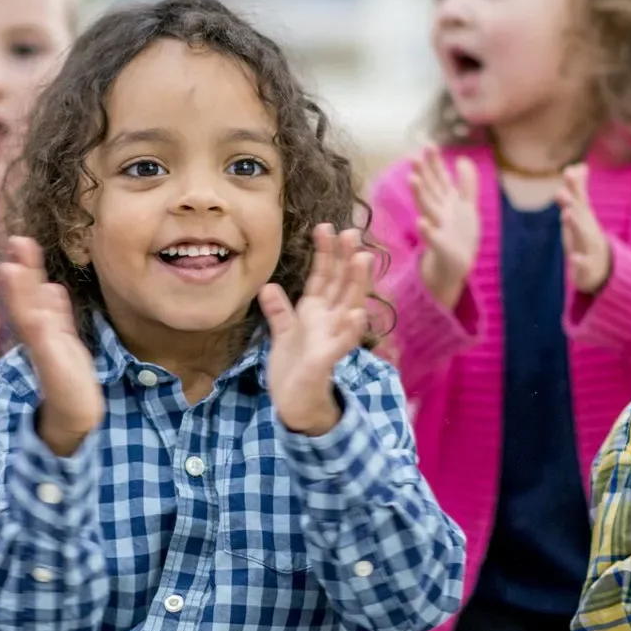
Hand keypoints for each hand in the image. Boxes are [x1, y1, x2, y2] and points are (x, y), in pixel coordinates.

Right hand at [0, 236, 101, 456]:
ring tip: (12, 266)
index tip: (20, 238)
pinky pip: (43, 341)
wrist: (75, 415)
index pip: (31, 290)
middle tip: (16, 239)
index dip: (27, 265)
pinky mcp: (52, 367)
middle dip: (21, 269)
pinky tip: (40, 308)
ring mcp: (44, 350)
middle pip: (25, 297)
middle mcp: (38, 335)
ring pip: (29, 315)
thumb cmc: (69, 377)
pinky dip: (38, 322)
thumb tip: (52, 286)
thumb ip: (57, 314)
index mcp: (41, 326)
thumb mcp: (65, 339)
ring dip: (21, 291)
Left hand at [260, 224, 372, 435]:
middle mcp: (329, 321)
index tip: (325, 227)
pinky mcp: (326, 360)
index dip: (325, 253)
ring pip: (349, 306)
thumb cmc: (293, 367)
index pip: (323, 277)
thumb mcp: (282, 334)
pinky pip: (341, 343)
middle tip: (352, 232)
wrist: (294, 403)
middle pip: (341, 285)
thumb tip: (267, 286)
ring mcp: (331, 340)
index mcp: (316, 312)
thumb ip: (278, 311)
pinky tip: (357, 313)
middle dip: (347, 259)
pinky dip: (351, 329)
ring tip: (363, 259)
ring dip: (357, 284)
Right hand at [410, 147, 479, 308]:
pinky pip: (433, 238)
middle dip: (423, 173)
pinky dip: (427, 230)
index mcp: (446, 202)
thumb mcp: (466, 207)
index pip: (439, 179)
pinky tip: (421, 222)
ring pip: (428, 208)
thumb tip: (463, 159)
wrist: (455, 268)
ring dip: (419, 194)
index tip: (428, 144)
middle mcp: (439, 212)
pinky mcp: (440, 247)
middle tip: (413, 157)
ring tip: (412, 180)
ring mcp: (438, 229)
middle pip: (430, 190)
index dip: (435, 163)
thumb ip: (466, 184)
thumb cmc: (459, 236)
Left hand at [557, 164, 613, 294]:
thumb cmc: (586, 237)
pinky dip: (579, 260)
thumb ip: (577, 191)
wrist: (602, 269)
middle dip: (571, 202)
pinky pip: (583, 263)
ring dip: (574, 224)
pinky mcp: (586, 266)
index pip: (579, 198)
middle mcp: (587, 229)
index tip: (569, 170)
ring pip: (582, 235)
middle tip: (561, 190)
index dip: (574, 185)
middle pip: (580, 214)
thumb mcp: (580, 214)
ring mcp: (588, 247)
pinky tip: (573, 258)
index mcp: (584, 218)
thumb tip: (575, 167)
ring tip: (566, 214)